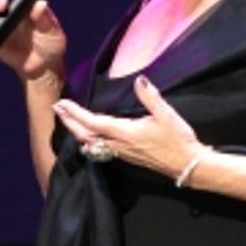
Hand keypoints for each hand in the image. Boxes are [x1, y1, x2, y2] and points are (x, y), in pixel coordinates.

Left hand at [53, 75, 204, 179]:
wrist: (188, 165)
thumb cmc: (178, 140)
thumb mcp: (166, 114)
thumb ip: (150, 96)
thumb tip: (139, 79)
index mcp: (124, 132)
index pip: (93, 122)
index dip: (75, 113)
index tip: (62, 104)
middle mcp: (118, 145)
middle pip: (86, 135)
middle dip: (70, 123)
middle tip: (57, 109)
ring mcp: (122, 153)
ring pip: (92, 144)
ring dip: (78, 132)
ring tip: (69, 121)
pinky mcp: (127, 157)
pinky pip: (101, 149)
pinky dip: (90, 140)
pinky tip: (90, 136)